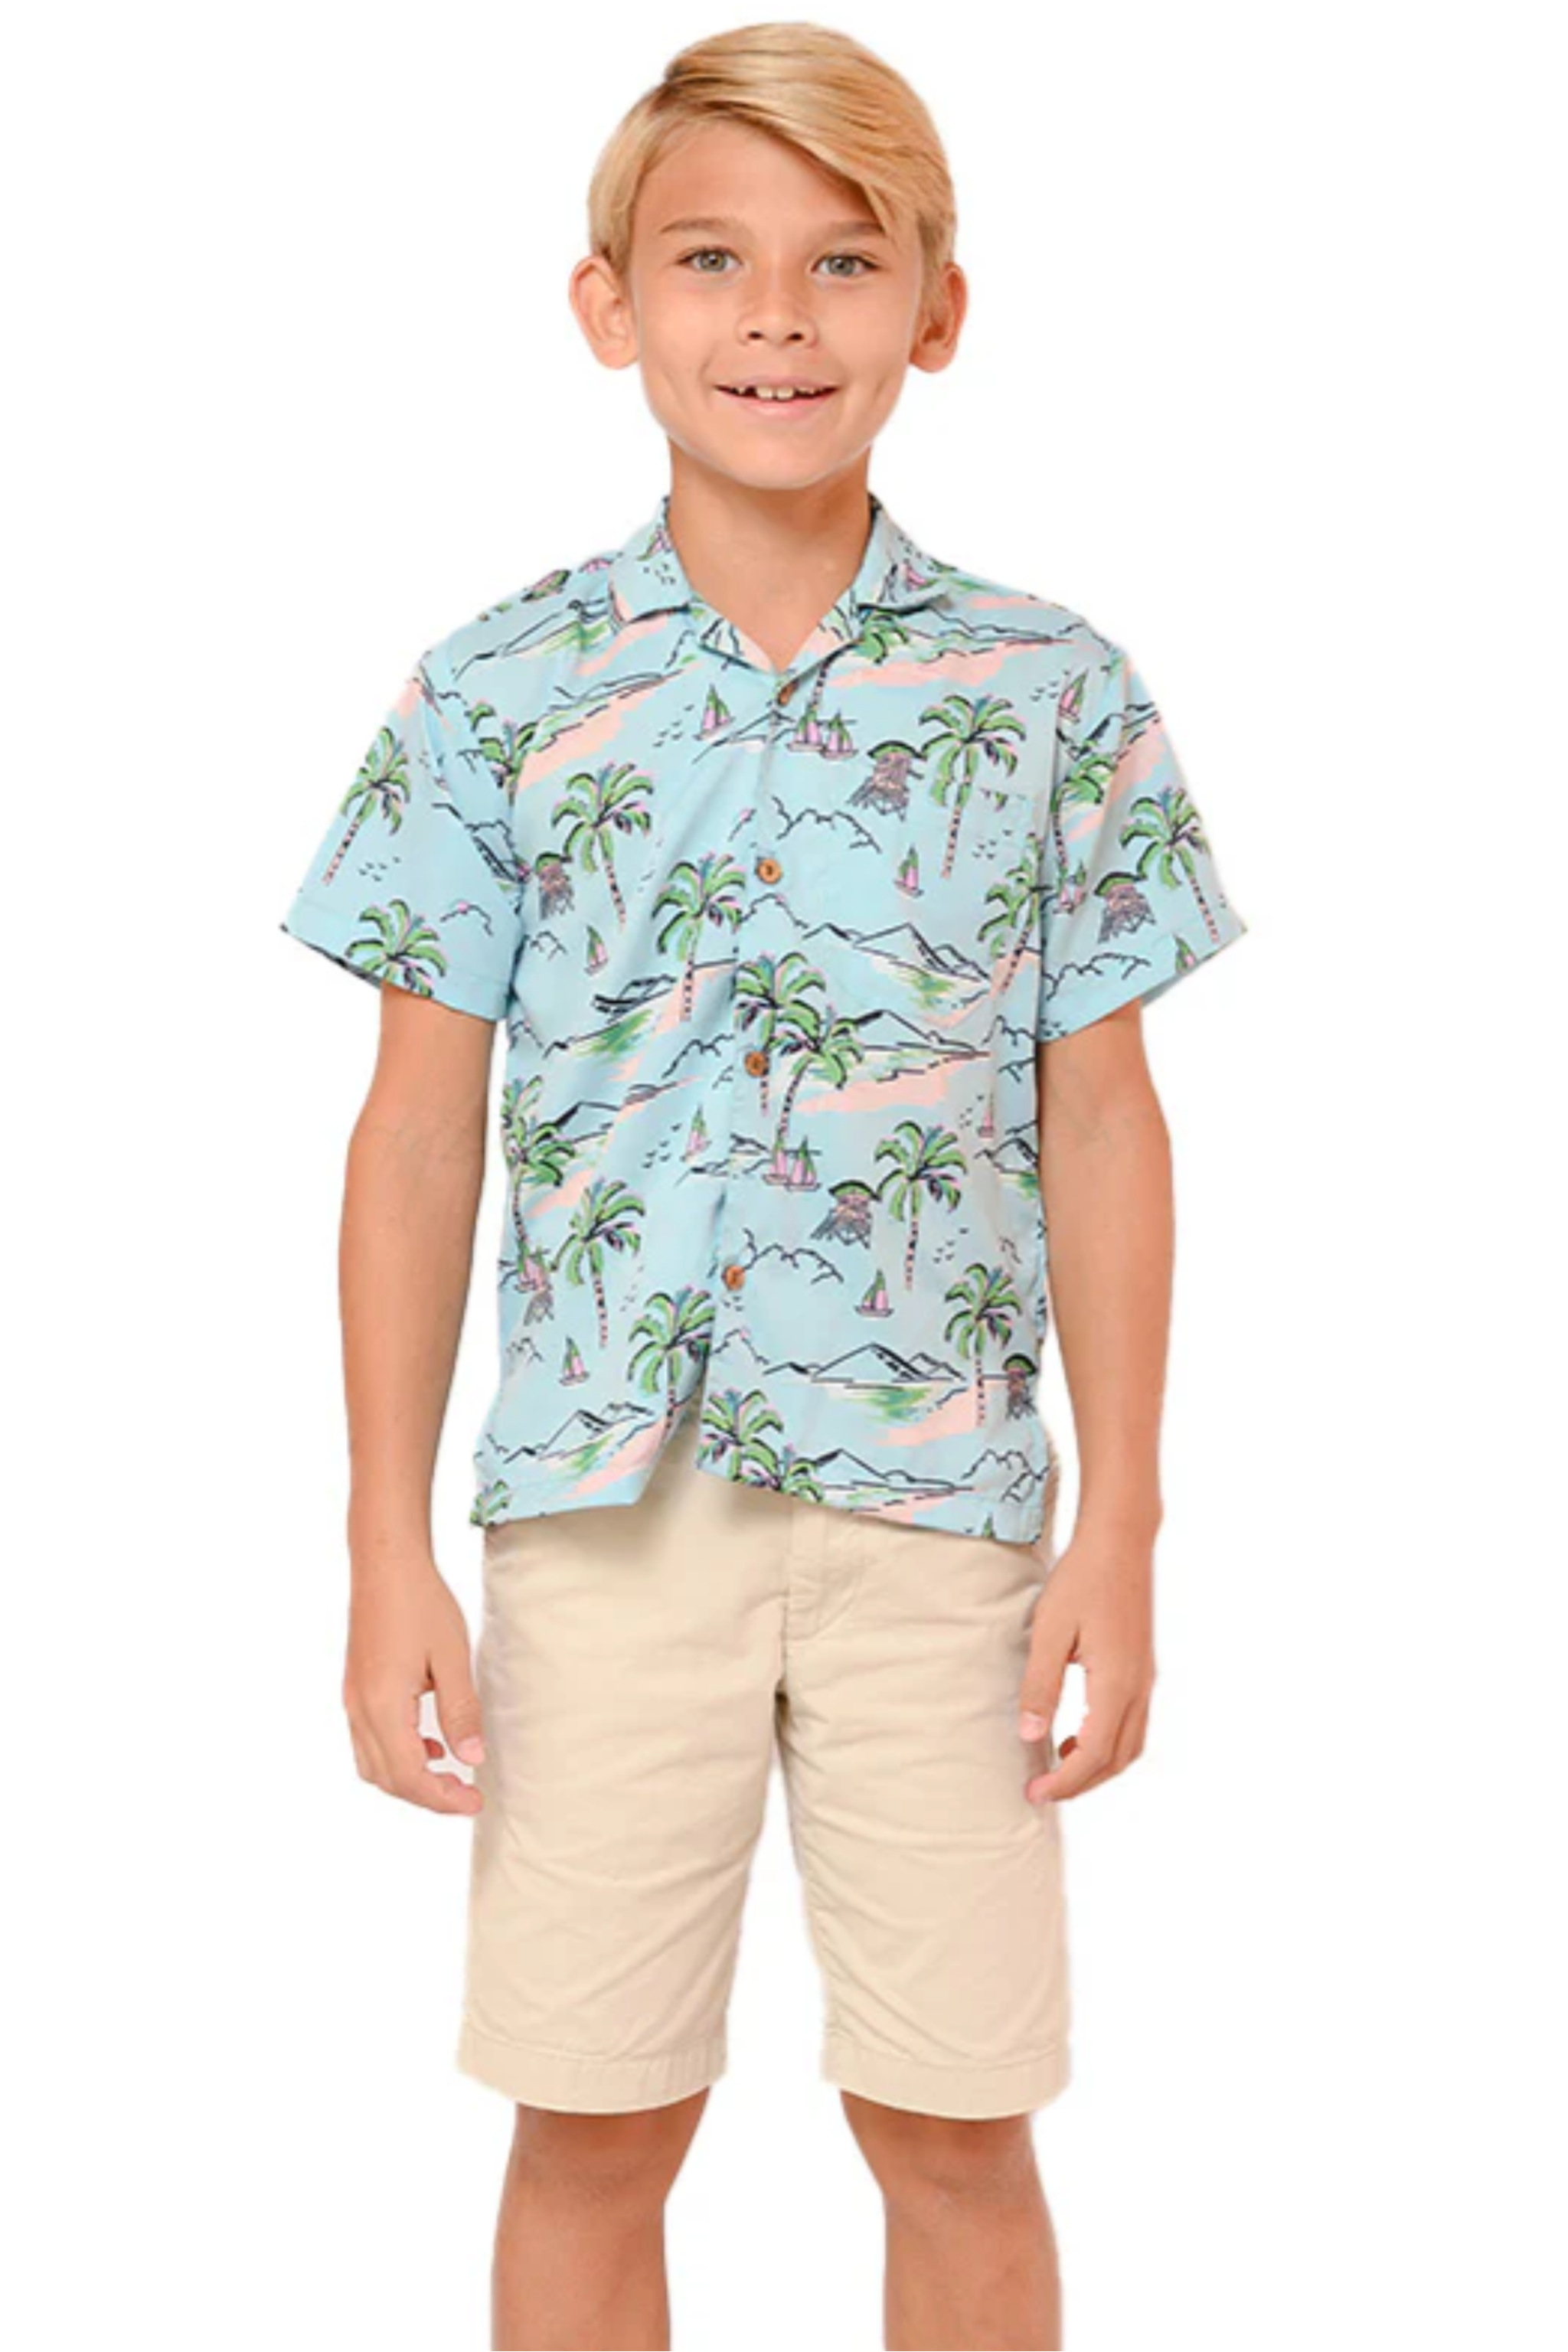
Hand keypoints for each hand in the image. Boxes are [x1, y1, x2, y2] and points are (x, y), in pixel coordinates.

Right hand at [344, 1563, 485, 1815]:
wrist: (385, 1564)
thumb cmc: (421, 1603)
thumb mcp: (452, 1657)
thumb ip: (461, 1711)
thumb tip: (472, 1759)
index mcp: (383, 1706)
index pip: (410, 1776)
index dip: (443, 1798)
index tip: (475, 1802)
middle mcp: (360, 1710)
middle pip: (388, 1778)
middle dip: (427, 1795)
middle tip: (466, 1795)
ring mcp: (353, 1700)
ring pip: (373, 1764)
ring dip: (409, 1778)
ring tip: (448, 1773)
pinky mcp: (356, 1689)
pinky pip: (369, 1741)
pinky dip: (396, 1755)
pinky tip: (429, 1741)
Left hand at [1017, 1526, 1155, 1802]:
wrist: (1120, 1542)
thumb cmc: (1082, 1580)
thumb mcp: (1049, 1631)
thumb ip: (1040, 1685)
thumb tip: (1029, 1736)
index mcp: (1116, 1683)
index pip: (1093, 1754)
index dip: (1064, 1781)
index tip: (1034, 1793)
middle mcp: (1139, 1688)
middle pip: (1117, 1760)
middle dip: (1081, 1784)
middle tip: (1042, 1790)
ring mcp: (1146, 1679)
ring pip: (1131, 1746)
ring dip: (1098, 1767)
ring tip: (1059, 1765)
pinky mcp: (1143, 1669)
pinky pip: (1133, 1724)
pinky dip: (1109, 1743)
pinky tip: (1077, 1732)